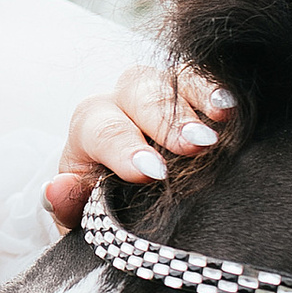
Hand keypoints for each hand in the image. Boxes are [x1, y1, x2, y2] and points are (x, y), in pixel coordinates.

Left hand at [42, 63, 237, 230]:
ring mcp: (165, 92)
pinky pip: (209, 80)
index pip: (102, 130)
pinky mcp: (198, 93)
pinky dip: (222, 91)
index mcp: (91, 127)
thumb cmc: (104, 205)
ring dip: (201, 97)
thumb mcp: (80, 215)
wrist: (129, 197)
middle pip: (140, 93)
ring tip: (223, 118)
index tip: (150, 173)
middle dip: (167, 120)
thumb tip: (54, 190)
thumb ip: (68, 205)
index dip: (125, 148)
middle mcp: (125, 101)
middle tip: (194, 147)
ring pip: (177, 78)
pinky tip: (236, 108)